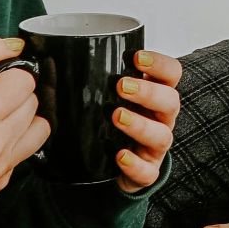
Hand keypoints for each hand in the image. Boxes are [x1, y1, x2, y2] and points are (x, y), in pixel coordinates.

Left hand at [113, 50, 182, 192]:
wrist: (117, 162)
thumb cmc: (117, 120)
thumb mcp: (114, 96)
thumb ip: (102, 78)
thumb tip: (57, 56)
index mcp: (158, 94)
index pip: (172, 73)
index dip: (159, 64)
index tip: (136, 57)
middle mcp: (162, 119)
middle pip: (171, 102)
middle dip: (148, 92)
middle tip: (121, 86)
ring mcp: (156, 147)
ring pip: (161, 136)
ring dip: (140, 125)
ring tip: (117, 116)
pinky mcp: (147, 171)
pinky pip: (148, 172)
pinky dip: (135, 164)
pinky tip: (119, 155)